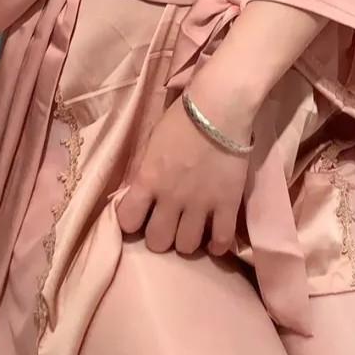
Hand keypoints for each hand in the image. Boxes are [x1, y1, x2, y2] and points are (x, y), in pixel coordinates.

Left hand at [115, 73, 256, 256]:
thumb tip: (139, 194)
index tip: (139, 216)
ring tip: (190, 230)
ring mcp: (201, 204)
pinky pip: (221, 240)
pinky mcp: (228, 204)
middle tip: (166, 225)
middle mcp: (171, 198)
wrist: (219, 107)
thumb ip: (145, 172)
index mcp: (149, 180)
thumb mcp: (151, 144)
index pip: (127, 221)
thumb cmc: (182, 118)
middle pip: (158, 241)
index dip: (131, 221)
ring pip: (187, 246)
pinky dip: (217, 245)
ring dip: (186, 241)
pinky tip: (214, 239)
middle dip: (159, 236)